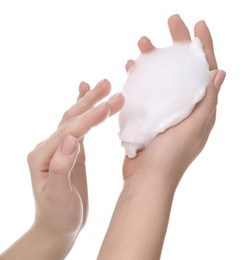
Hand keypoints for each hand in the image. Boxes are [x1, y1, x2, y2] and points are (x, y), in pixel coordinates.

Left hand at [27, 80, 123, 254]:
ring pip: (74, 117)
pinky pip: (75, 125)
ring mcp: (59, 147)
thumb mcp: (58, 196)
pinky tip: (84, 94)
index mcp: (43, 157)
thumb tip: (71, 139)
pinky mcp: (69, 150)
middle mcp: (48, 147)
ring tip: (104, 85)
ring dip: (89, 100)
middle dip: (92, 102)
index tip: (110, 105)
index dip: (91, 118)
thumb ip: (61, 167)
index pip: (70, 131)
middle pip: (71, 118)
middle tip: (111, 87)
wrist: (56, 226)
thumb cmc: (58, 215)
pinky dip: (82, 109)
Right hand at [123, 15, 225, 185]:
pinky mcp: (149, 115)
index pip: (206, 71)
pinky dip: (140, 77)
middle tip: (170, 23)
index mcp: (200, 109)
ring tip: (142, 43)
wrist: (147, 178)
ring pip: (162, 77)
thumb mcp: (194, 129)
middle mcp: (185, 107)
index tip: (197, 26)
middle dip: (177, 45)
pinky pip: (146, 90)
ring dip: (154, 58)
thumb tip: (221, 72)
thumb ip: (207, 102)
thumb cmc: (171, 157)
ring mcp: (165, 110)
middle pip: (183, 69)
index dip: (204, 47)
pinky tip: (131, 68)